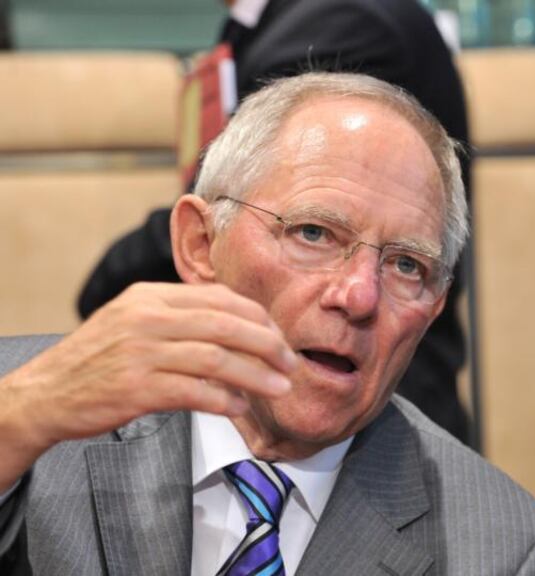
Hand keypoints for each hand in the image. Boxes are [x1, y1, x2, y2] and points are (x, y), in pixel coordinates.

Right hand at [0, 282, 297, 489]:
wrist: (45, 394)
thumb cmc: (98, 359)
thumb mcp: (133, 320)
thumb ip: (180, 317)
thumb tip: (240, 327)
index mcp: (151, 296)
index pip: (221, 298)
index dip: (258, 318)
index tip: (279, 336)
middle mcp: (148, 318)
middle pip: (227, 325)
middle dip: (268, 344)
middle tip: (290, 362)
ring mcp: (141, 353)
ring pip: (217, 358)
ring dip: (256, 375)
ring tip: (279, 387)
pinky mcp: (137, 389)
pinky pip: (195, 392)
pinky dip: (224, 400)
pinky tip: (241, 407)